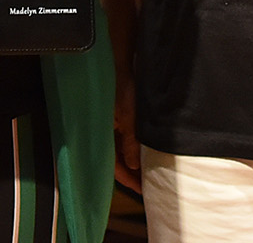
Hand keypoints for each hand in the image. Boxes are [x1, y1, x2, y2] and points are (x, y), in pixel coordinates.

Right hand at [113, 65, 141, 192]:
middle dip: (131, 174)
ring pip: (121, 151)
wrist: (121, 62)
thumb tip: (135, 166)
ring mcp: (112, 125)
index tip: (141, 190)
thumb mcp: (130, 115)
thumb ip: (131, 140)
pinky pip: (124, 139)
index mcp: (103, 132)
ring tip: (149, 172)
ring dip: (134, 161)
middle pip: (117, 160)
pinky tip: (145, 153)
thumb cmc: (123, 85)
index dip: (127, 179)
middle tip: (147, 186)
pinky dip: (134, 148)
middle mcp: (105, 131)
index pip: (112, 164)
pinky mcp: (118, 118)